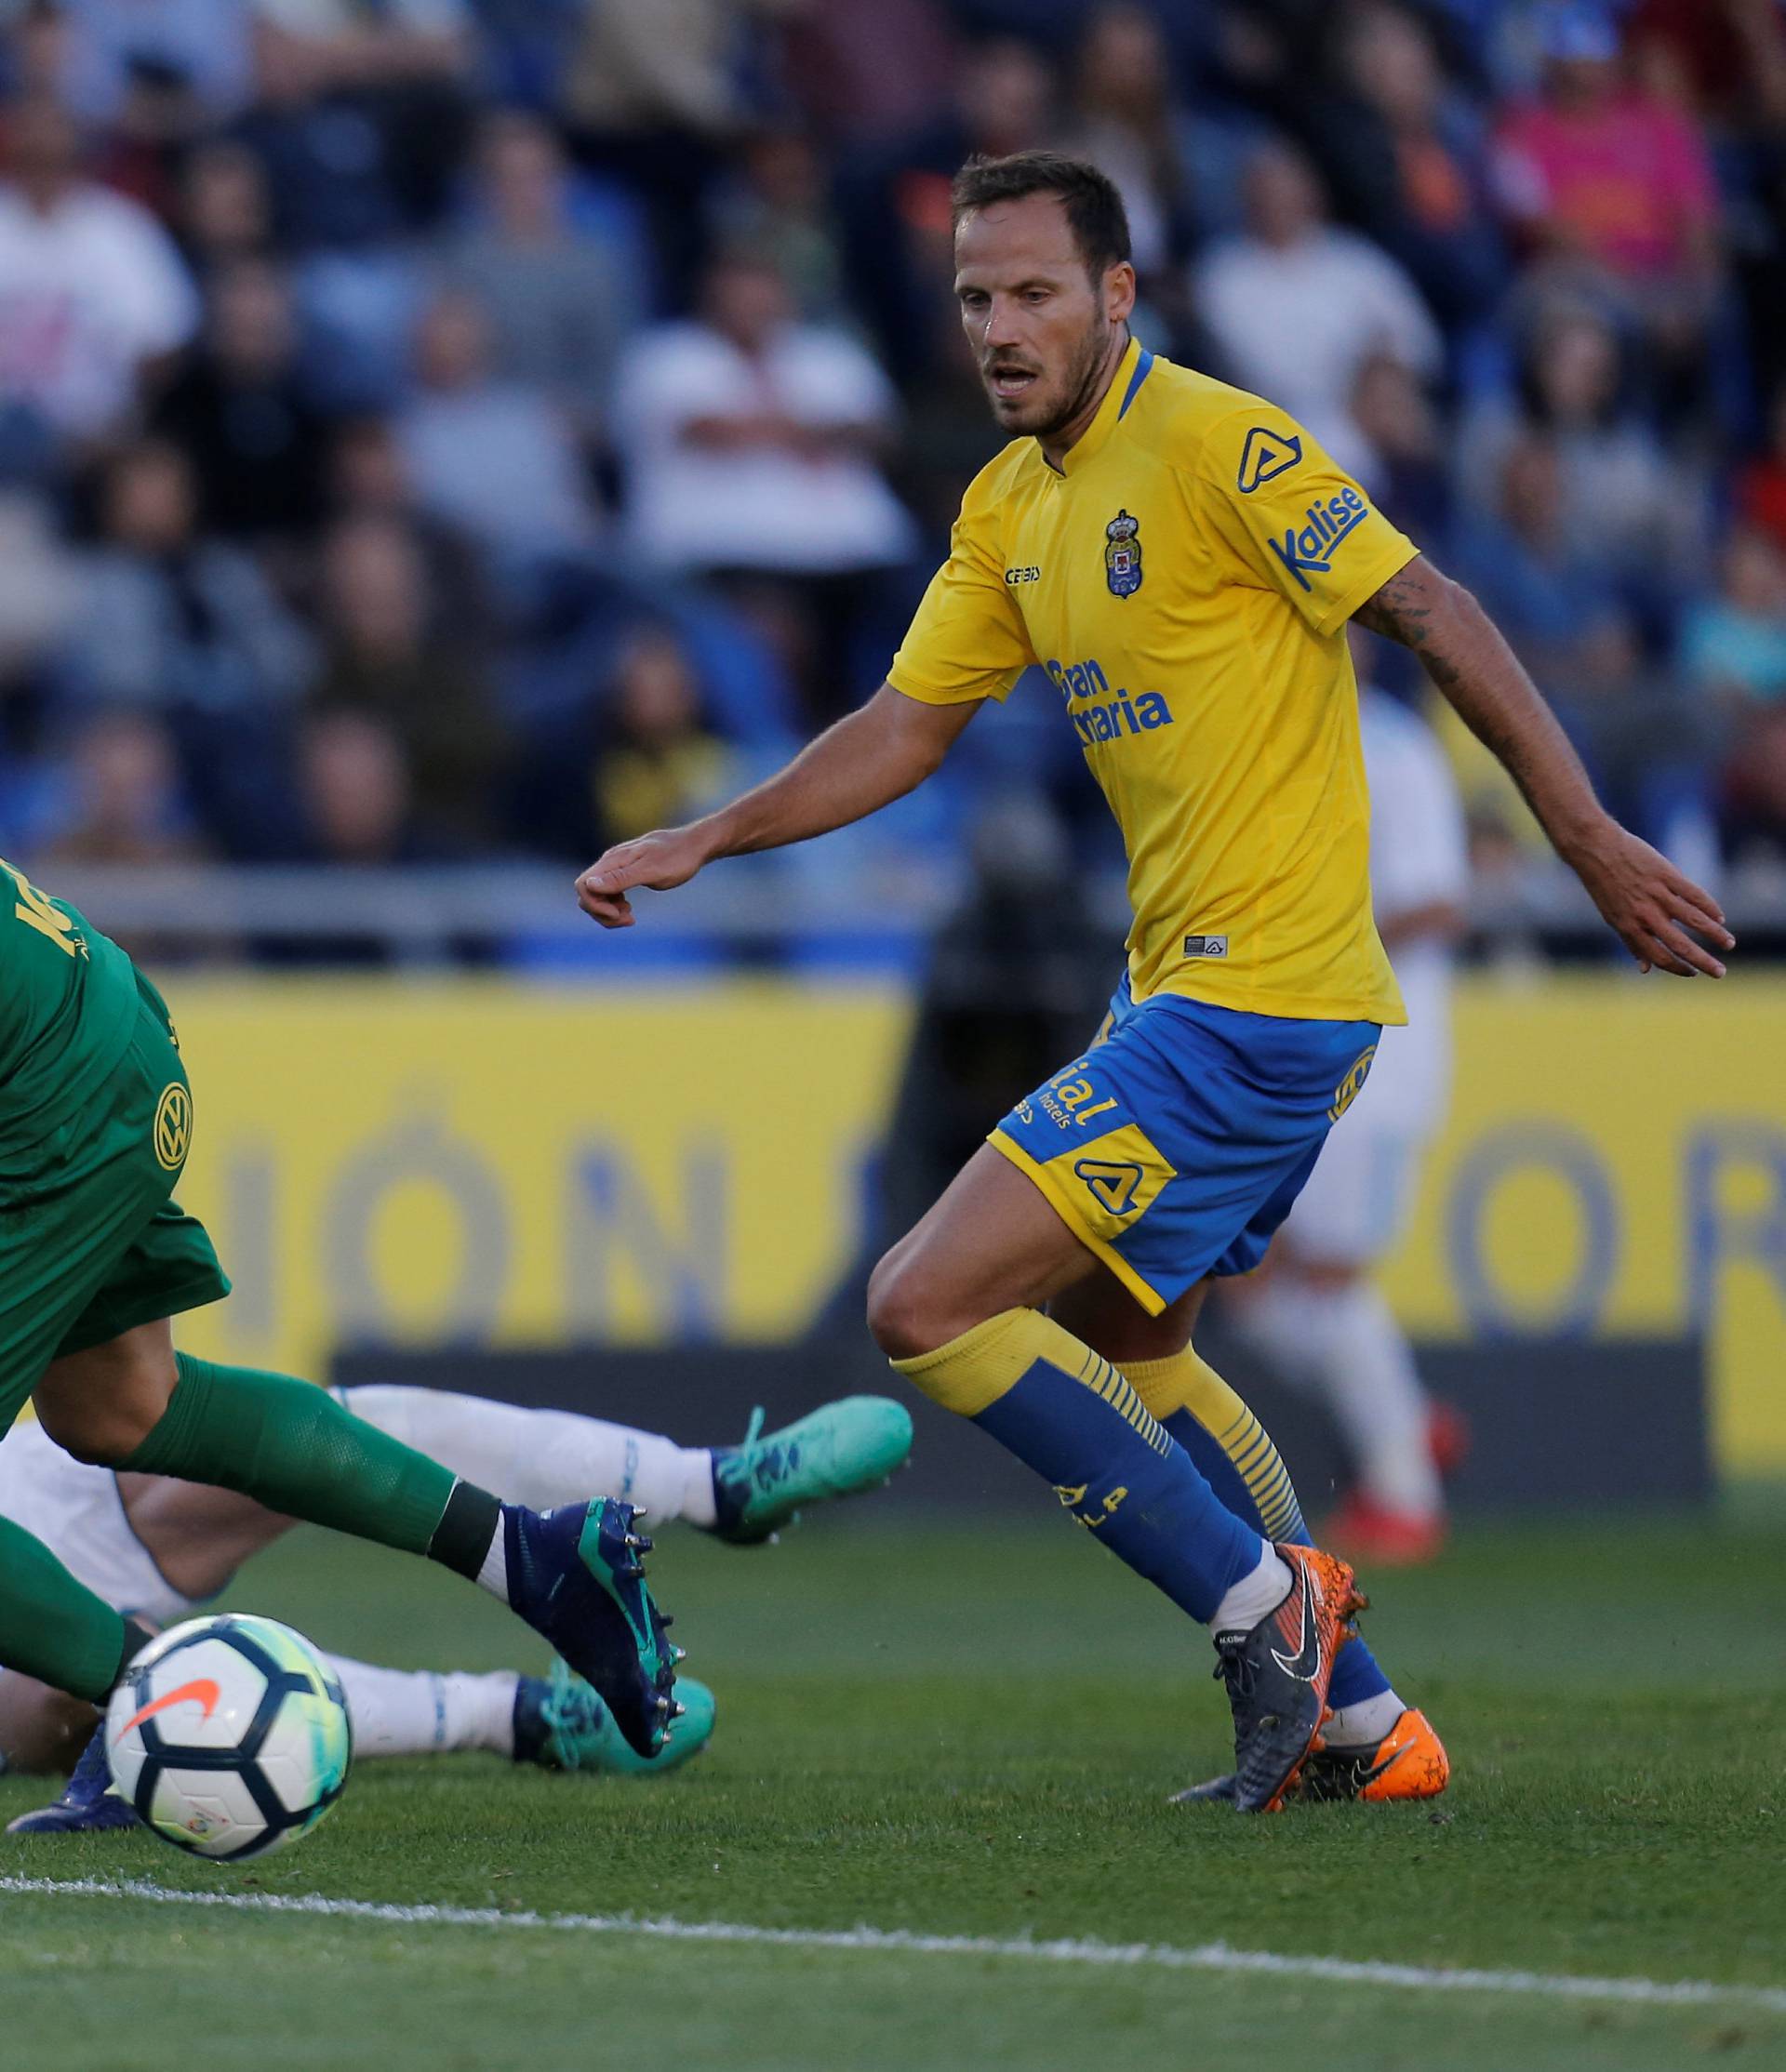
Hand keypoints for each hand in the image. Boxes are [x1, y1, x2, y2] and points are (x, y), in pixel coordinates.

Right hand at [574, 825, 713, 928]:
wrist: (694, 845)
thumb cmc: (678, 858)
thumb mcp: (652, 872)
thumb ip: (620, 879)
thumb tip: (589, 885)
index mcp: (613, 861)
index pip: (583, 885)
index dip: (594, 905)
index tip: (618, 913)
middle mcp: (610, 862)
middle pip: (587, 893)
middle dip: (602, 913)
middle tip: (629, 919)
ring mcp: (617, 868)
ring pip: (597, 895)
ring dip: (609, 912)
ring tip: (631, 917)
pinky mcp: (625, 873)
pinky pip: (609, 893)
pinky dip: (615, 906)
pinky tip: (630, 909)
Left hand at [1567, 819, 1733, 976]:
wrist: (1596, 849)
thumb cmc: (1604, 885)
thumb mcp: (1613, 917)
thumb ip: (1632, 942)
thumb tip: (1645, 969)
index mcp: (1630, 927)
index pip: (1658, 956)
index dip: (1677, 968)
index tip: (1692, 973)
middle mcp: (1645, 914)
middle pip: (1679, 944)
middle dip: (1702, 961)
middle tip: (1720, 973)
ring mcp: (1657, 894)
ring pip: (1693, 919)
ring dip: (1714, 933)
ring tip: (1729, 944)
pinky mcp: (1666, 874)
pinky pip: (1693, 894)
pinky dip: (1709, 906)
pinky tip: (1720, 917)